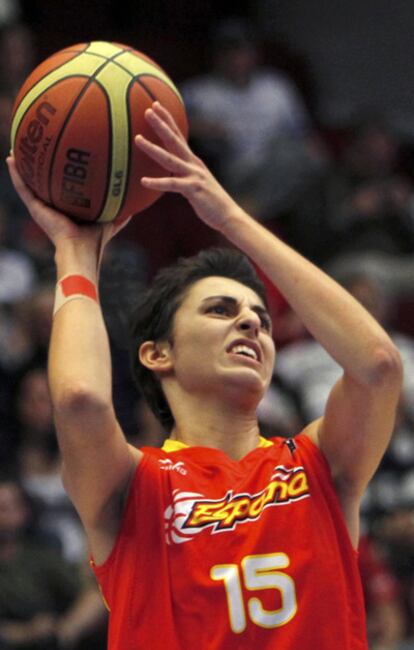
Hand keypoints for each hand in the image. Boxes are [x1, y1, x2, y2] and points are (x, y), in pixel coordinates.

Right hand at [7, 157, 131, 265]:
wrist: (81, 251)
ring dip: (21, 167)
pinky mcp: (35, 209)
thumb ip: (121, 214)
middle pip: (41, 184)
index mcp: (66, 210)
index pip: (60, 189)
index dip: (58, 176)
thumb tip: (135, 206)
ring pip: (27, 183)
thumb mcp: (110, 221)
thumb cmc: (95, 241)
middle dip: (37, 167)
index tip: (57, 158)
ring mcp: (41, 208)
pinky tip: (11, 159)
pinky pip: (22, 188)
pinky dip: (16, 174)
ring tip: (15, 149)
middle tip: (33, 148)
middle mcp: (51, 208)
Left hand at [135, 101, 239, 231]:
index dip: (167, 120)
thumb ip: (184, 174)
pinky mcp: (193, 189)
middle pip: (174, 140)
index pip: (178, 136)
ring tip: (137, 139)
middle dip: (161, 124)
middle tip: (147, 109)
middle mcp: (193, 164)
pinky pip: (172, 185)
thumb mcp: (196, 183)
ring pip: (169, 158)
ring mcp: (193, 175)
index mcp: (193, 161)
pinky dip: (157, 182)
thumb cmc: (210, 201)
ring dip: (152, 148)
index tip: (156, 105)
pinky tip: (144, 180)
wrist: (228, 215)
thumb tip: (172, 172)